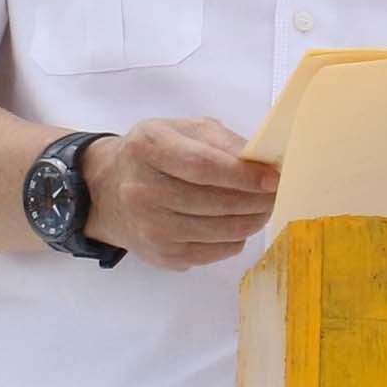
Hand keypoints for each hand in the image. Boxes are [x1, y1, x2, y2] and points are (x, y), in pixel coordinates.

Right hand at [84, 119, 281, 269]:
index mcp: (147, 148)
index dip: (244, 175)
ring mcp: (149, 228)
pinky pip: (213, 252)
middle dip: (255, 200)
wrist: (109, 191)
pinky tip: (238, 223)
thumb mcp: (182, 130)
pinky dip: (234, 239)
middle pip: (214, 202)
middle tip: (277, 194)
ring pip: (218, 231)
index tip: (274, 178)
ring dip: (251, 220)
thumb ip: (221, 140)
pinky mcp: (161, 255)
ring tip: (263, 207)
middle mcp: (141, 190)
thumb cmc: (155, 154)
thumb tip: (263, 160)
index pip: (202, 166)